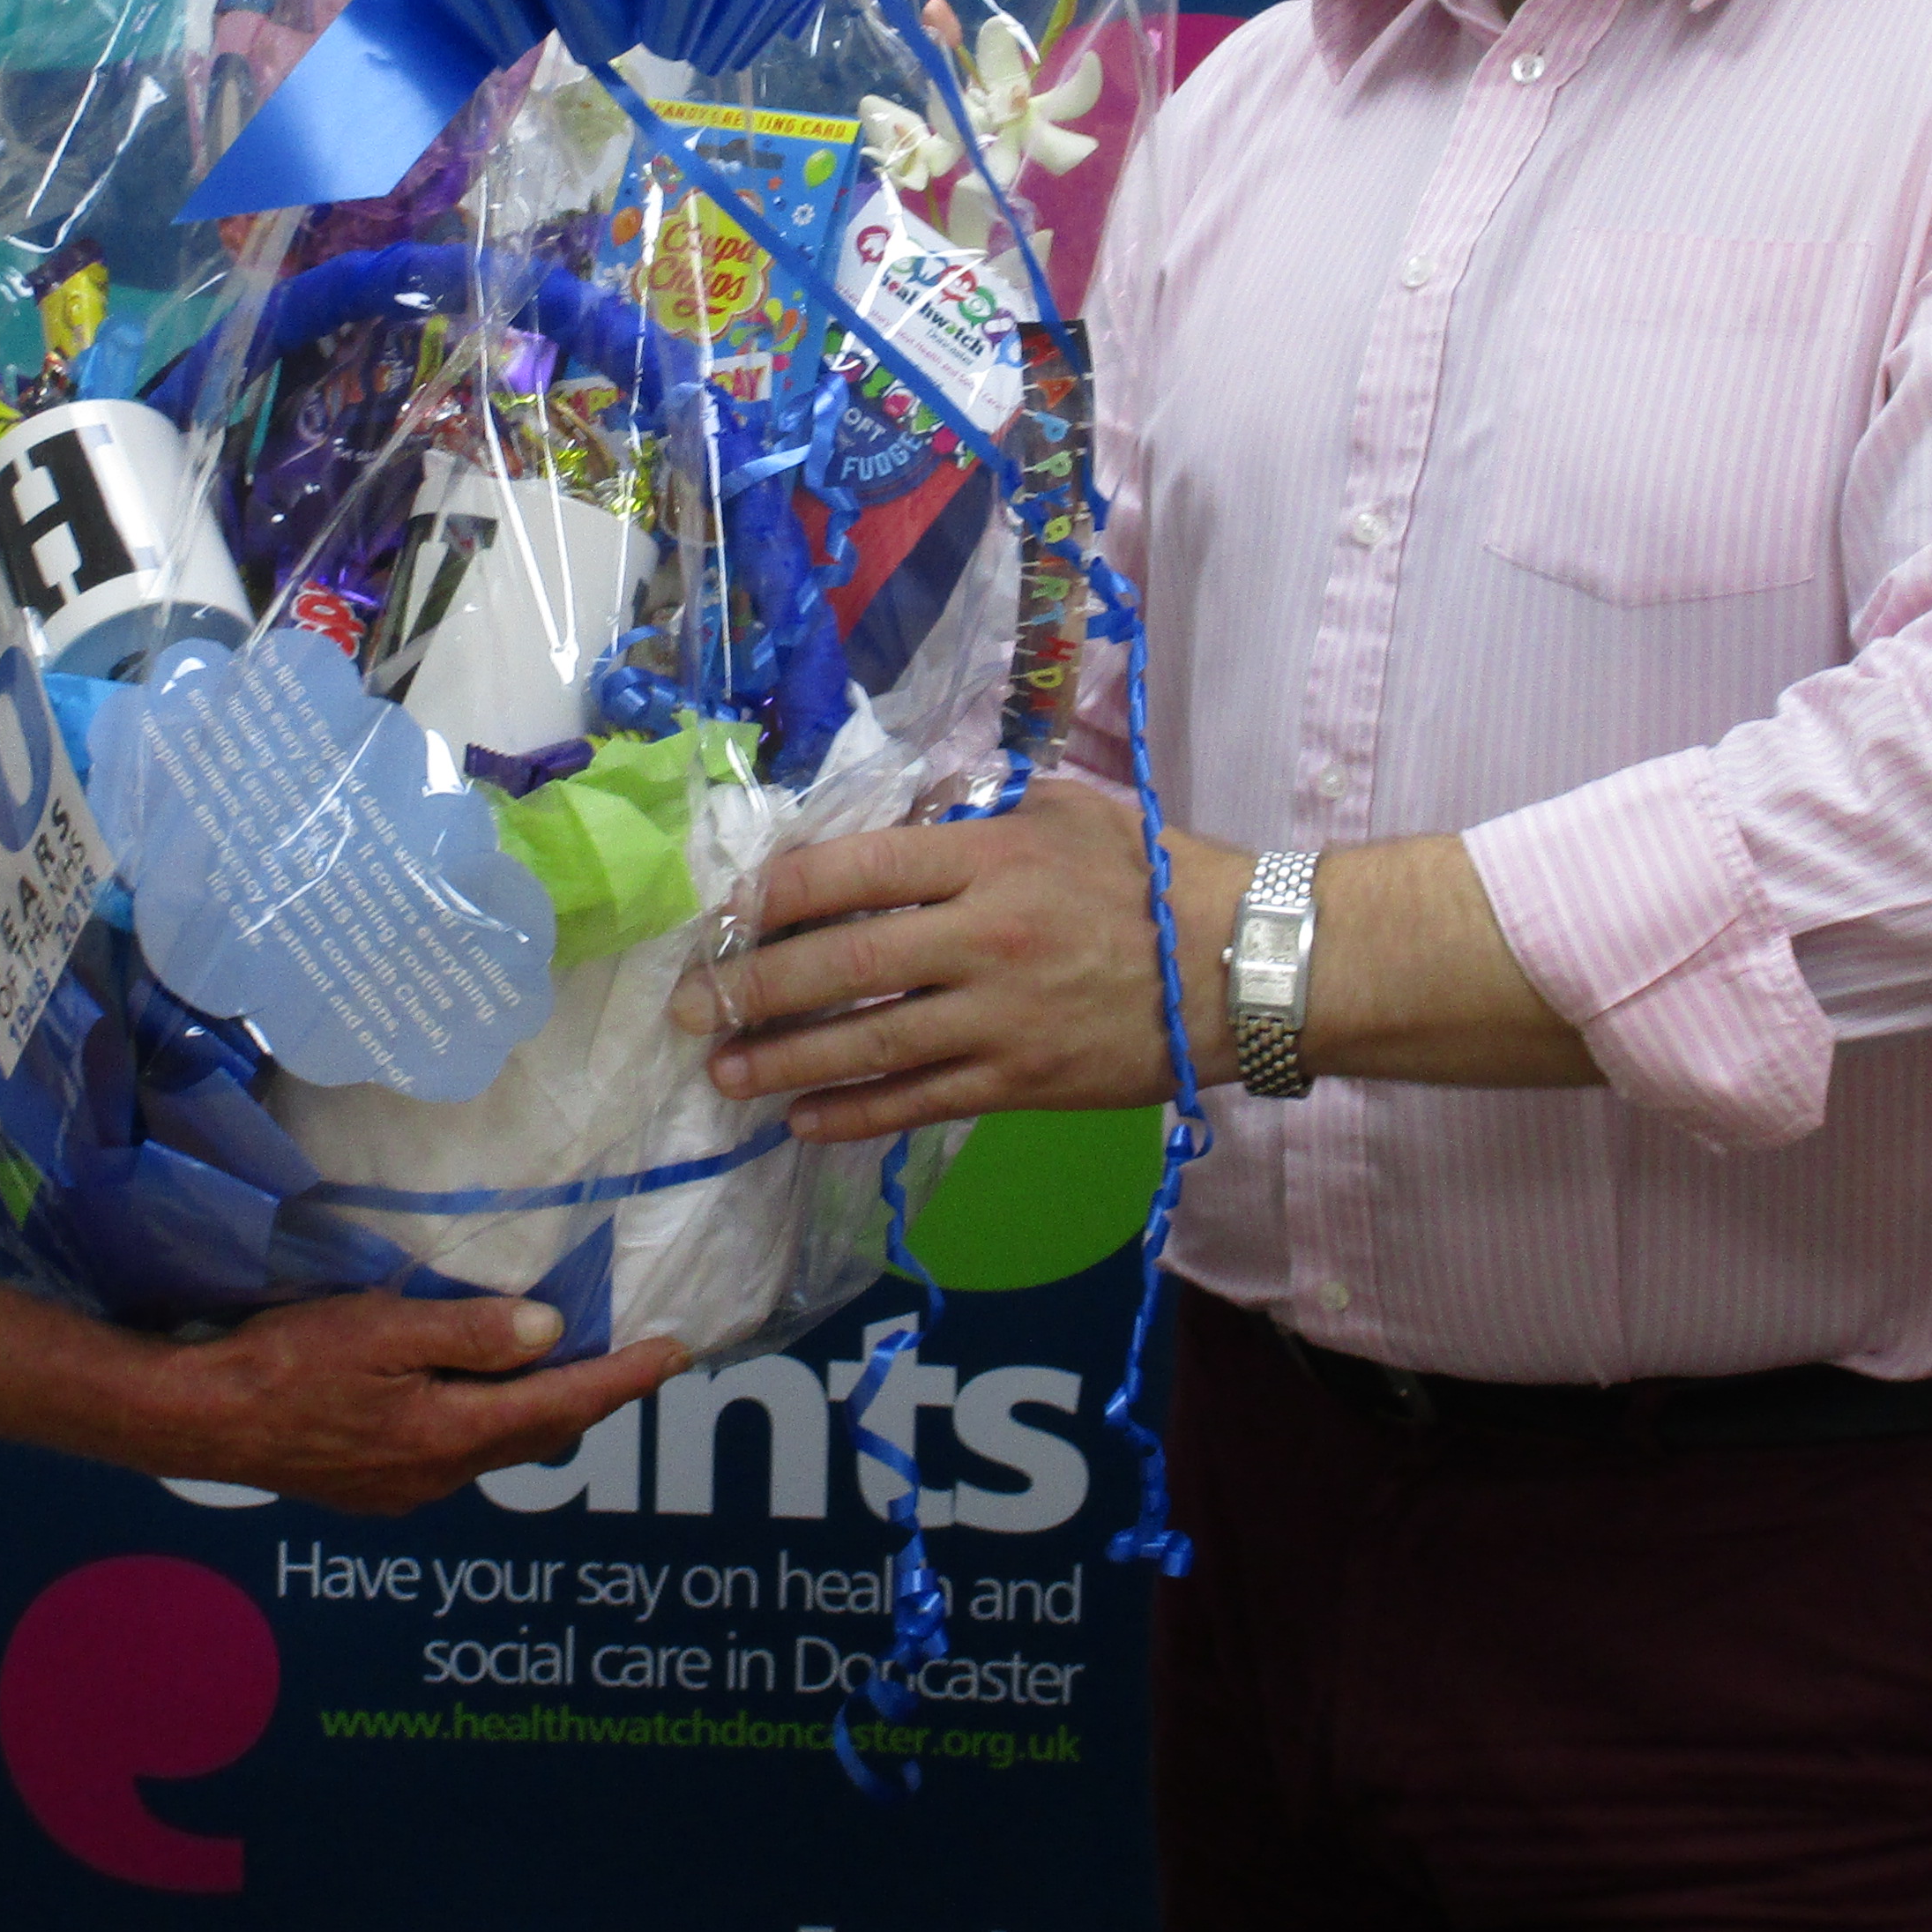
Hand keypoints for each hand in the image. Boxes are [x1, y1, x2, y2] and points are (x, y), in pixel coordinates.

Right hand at [161, 1294, 693, 1514]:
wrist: (202, 1420)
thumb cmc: (287, 1361)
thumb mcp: (381, 1328)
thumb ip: (468, 1331)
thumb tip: (549, 1334)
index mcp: (451, 1433)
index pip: (561, 1403)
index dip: (624, 1379)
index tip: (676, 1354)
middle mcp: (440, 1475)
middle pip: (540, 1434)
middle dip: (597, 1398)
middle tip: (644, 1363)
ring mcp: (406, 1489)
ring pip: (499, 1449)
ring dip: (544, 1413)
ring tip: (575, 1374)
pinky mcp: (375, 1488)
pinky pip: (458, 1456)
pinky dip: (493, 1424)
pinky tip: (482, 1400)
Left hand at [675, 775, 1234, 1140]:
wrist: (1241, 967)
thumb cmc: (1150, 876)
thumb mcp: (1062, 810)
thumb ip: (971, 809)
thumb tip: (895, 812)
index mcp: (986, 859)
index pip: (850, 871)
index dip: (774, 894)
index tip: (726, 912)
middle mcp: (981, 939)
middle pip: (840, 964)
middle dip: (751, 987)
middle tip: (690, 1007)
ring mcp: (999, 1020)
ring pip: (868, 1045)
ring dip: (784, 1061)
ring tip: (724, 1073)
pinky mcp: (1021, 1083)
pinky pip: (920, 1103)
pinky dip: (855, 1116)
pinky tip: (803, 1122)